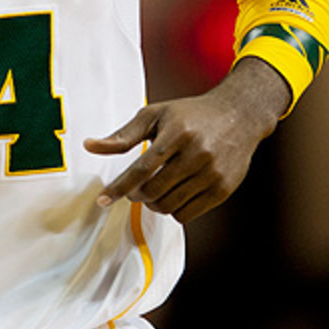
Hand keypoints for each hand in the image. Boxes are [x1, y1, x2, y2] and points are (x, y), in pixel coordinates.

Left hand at [84, 58, 288, 222]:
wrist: (239, 115)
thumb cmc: (190, 114)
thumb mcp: (155, 115)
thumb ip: (123, 135)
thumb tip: (89, 145)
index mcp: (177, 133)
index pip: (142, 168)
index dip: (119, 187)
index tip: (102, 200)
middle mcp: (197, 153)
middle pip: (154, 190)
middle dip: (136, 195)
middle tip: (133, 189)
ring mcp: (213, 173)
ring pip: (170, 205)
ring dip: (153, 204)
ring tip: (152, 191)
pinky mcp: (224, 189)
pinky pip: (188, 214)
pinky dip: (173, 210)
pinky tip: (171, 195)